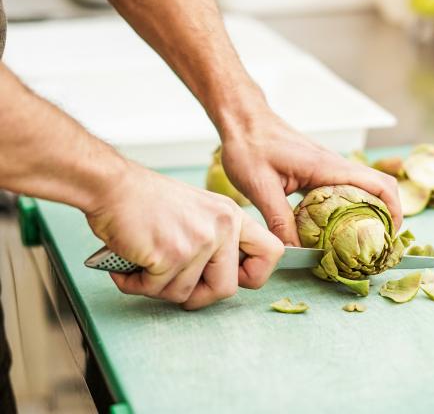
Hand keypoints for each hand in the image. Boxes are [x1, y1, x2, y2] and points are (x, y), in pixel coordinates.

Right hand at [84, 161, 283, 309]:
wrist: (113, 185)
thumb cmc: (148, 201)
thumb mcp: (199, 211)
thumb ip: (216, 241)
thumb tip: (225, 280)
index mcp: (232, 216)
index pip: (272, 252)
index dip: (254, 275)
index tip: (230, 276)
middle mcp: (222, 226)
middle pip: (227, 289)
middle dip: (197, 296)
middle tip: (173, 282)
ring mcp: (199, 240)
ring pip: (186, 295)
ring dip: (159, 287)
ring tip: (145, 263)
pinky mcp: (172, 253)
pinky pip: (157, 290)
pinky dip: (137, 284)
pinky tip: (129, 263)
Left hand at [220, 113, 401, 245]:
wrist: (243, 120)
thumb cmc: (249, 146)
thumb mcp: (260, 187)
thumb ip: (279, 220)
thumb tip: (294, 252)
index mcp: (326, 166)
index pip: (377, 184)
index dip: (393, 210)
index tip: (389, 237)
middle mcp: (333, 164)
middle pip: (379, 186)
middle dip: (386, 214)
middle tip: (376, 245)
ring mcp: (327, 166)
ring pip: (364, 187)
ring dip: (369, 211)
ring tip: (359, 241)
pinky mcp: (317, 170)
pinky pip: (345, 188)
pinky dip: (350, 206)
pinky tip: (333, 226)